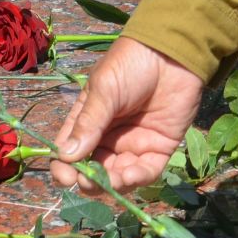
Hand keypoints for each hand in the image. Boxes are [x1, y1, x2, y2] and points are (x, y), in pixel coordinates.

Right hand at [49, 37, 204, 192]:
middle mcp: (109, 137)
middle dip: (90, 181)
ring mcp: (134, 144)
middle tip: (90, 182)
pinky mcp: (159, 148)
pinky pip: (146, 172)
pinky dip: (137, 179)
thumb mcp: (104, 89)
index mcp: (89, 121)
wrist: (172, 53)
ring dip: (113, 184)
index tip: (66, 178)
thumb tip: (65, 157)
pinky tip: (131, 175)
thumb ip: (88, 123)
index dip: (65, 168)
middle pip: (93, 170)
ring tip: (114, 180)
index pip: (70, 152)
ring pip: (118, 177)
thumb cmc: (131, 65)